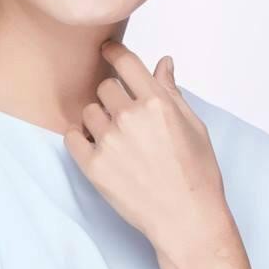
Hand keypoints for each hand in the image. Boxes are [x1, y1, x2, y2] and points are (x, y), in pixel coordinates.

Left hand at [63, 40, 227, 254]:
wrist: (186, 218)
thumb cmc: (196, 174)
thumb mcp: (194, 126)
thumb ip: (172, 91)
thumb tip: (163, 63)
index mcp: (157, 102)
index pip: (125, 62)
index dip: (112, 51)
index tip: (105, 49)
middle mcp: (130, 117)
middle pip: (104, 86)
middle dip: (112, 96)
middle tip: (123, 116)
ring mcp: (109, 141)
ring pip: (89, 111)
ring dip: (98, 119)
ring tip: (116, 139)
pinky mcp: (93, 166)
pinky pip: (72, 136)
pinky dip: (81, 138)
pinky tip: (97, 147)